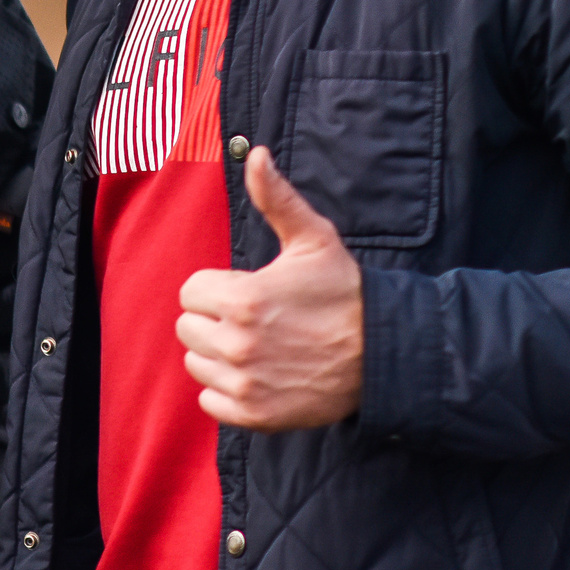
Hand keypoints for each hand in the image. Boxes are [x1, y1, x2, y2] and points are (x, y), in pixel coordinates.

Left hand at [175, 146, 363, 430]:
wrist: (381, 352)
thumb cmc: (344, 292)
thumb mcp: (313, 238)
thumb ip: (276, 197)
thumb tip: (256, 153)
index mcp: (244, 299)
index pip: (191, 291)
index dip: (217, 287)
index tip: (247, 289)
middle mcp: (238, 345)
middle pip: (188, 328)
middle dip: (214, 319)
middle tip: (253, 318)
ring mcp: (245, 384)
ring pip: (196, 363)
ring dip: (218, 354)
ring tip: (257, 345)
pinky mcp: (254, 415)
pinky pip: (210, 401)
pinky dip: (226, 390)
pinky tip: (257, 374)